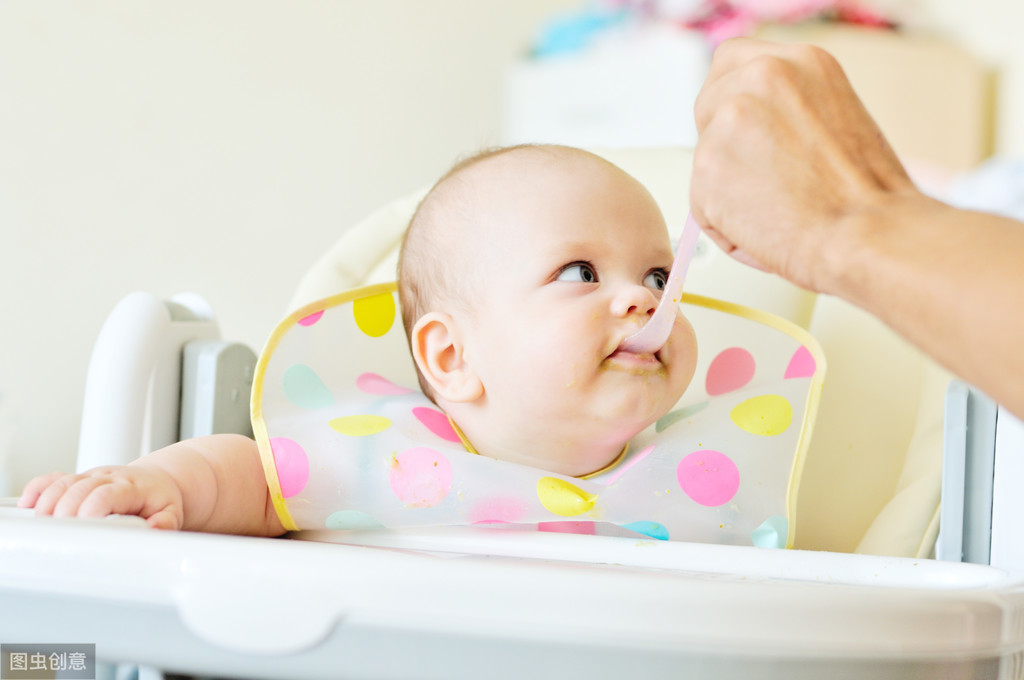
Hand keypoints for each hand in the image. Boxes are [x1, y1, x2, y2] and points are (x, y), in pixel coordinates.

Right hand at [18, 464, 184, 528]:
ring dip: (48, 502)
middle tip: (60, 532)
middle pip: (79, 488)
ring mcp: (92, 477)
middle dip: (65, 510)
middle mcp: (108, 478)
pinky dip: (39, 488)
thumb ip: (165, 523)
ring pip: (63, 482)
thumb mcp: (171, 513)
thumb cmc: (160, 500)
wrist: (159, 481)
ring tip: (44, 524)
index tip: (83, 525)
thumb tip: (152, 529)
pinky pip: (55, 478)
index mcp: (131, 487)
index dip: (91, 508)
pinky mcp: (79, 479)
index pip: (106, 493)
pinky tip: (29, 503)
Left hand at [690, 38, 918, 292]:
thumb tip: (759, 126)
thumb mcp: (836, 116)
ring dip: (731, 192)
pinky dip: (728, 227)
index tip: (745, 129)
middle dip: (725, 146)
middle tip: (765, 180)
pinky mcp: (706, 168)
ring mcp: (728, 122)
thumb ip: (790, 108)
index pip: (732, 63)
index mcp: (798, 62)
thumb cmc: (868, 195)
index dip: (733, 101)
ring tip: (781, 209)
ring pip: (706, 161)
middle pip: (708, 106)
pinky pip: (703, 206)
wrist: (869, 233)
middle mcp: (760, 80)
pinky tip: (768, 230)